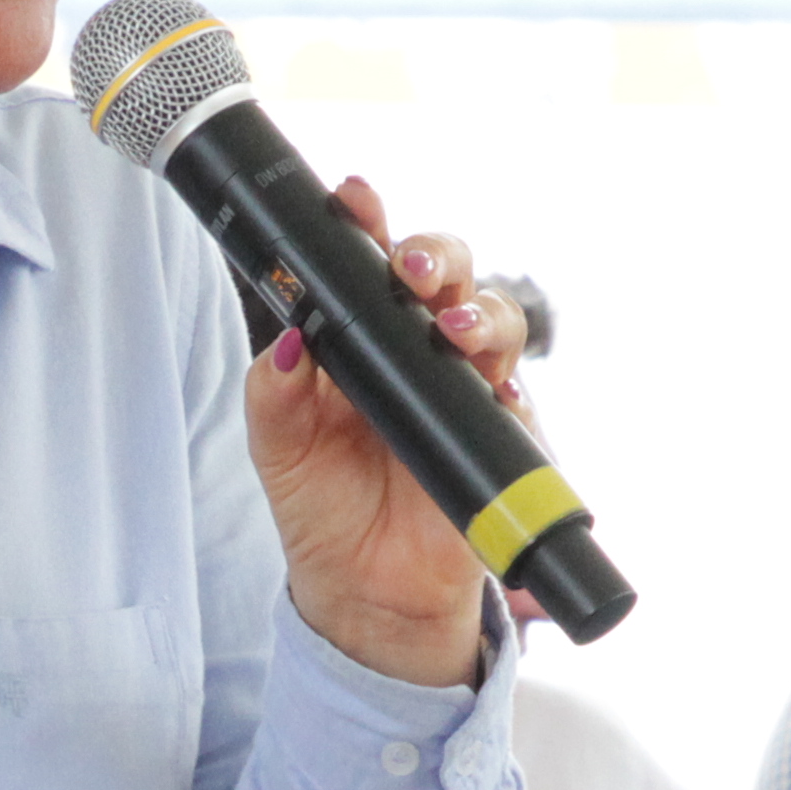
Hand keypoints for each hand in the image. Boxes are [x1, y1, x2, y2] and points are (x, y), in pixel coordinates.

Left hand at [246, 179, 531, 689]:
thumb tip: (288, 338)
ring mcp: (464, 386)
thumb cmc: (321, 505)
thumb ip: (273, 391)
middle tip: (410, 269)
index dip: (367, 222)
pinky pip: (517, 395)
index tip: (356, 198)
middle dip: (434, 255)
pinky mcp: (499, 433)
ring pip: (493, 318)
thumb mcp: (277, 448)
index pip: (367, 263)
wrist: (365, 591)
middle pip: (445, 272)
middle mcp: (416, 348)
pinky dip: (508, 384)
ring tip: (452, 331)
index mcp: (359, 336)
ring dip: (479, 312)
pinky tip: (493, 388)